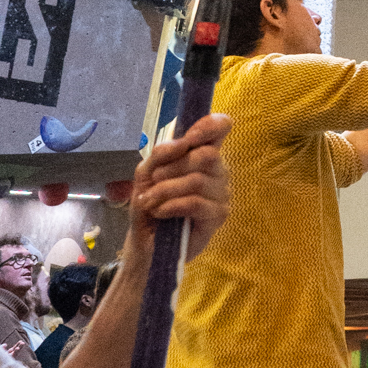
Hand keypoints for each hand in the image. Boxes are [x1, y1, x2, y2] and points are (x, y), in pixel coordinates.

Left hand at [129, 115, 229, 263]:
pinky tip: (160, 212)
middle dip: (173, 167)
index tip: (190, 137)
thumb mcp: (146, 173)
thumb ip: (161, 154)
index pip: (220, 127)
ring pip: (198, 180)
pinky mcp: (219, 215)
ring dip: (166, 190)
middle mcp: (218, 170)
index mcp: (202, 154)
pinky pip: (196, 203)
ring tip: (150, 201)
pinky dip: (172, 205)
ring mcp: (222, 192)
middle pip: (206, 155)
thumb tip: (183, 142)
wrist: (146, 242)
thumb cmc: (150, 204)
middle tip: (154, 181)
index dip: (210, 125)